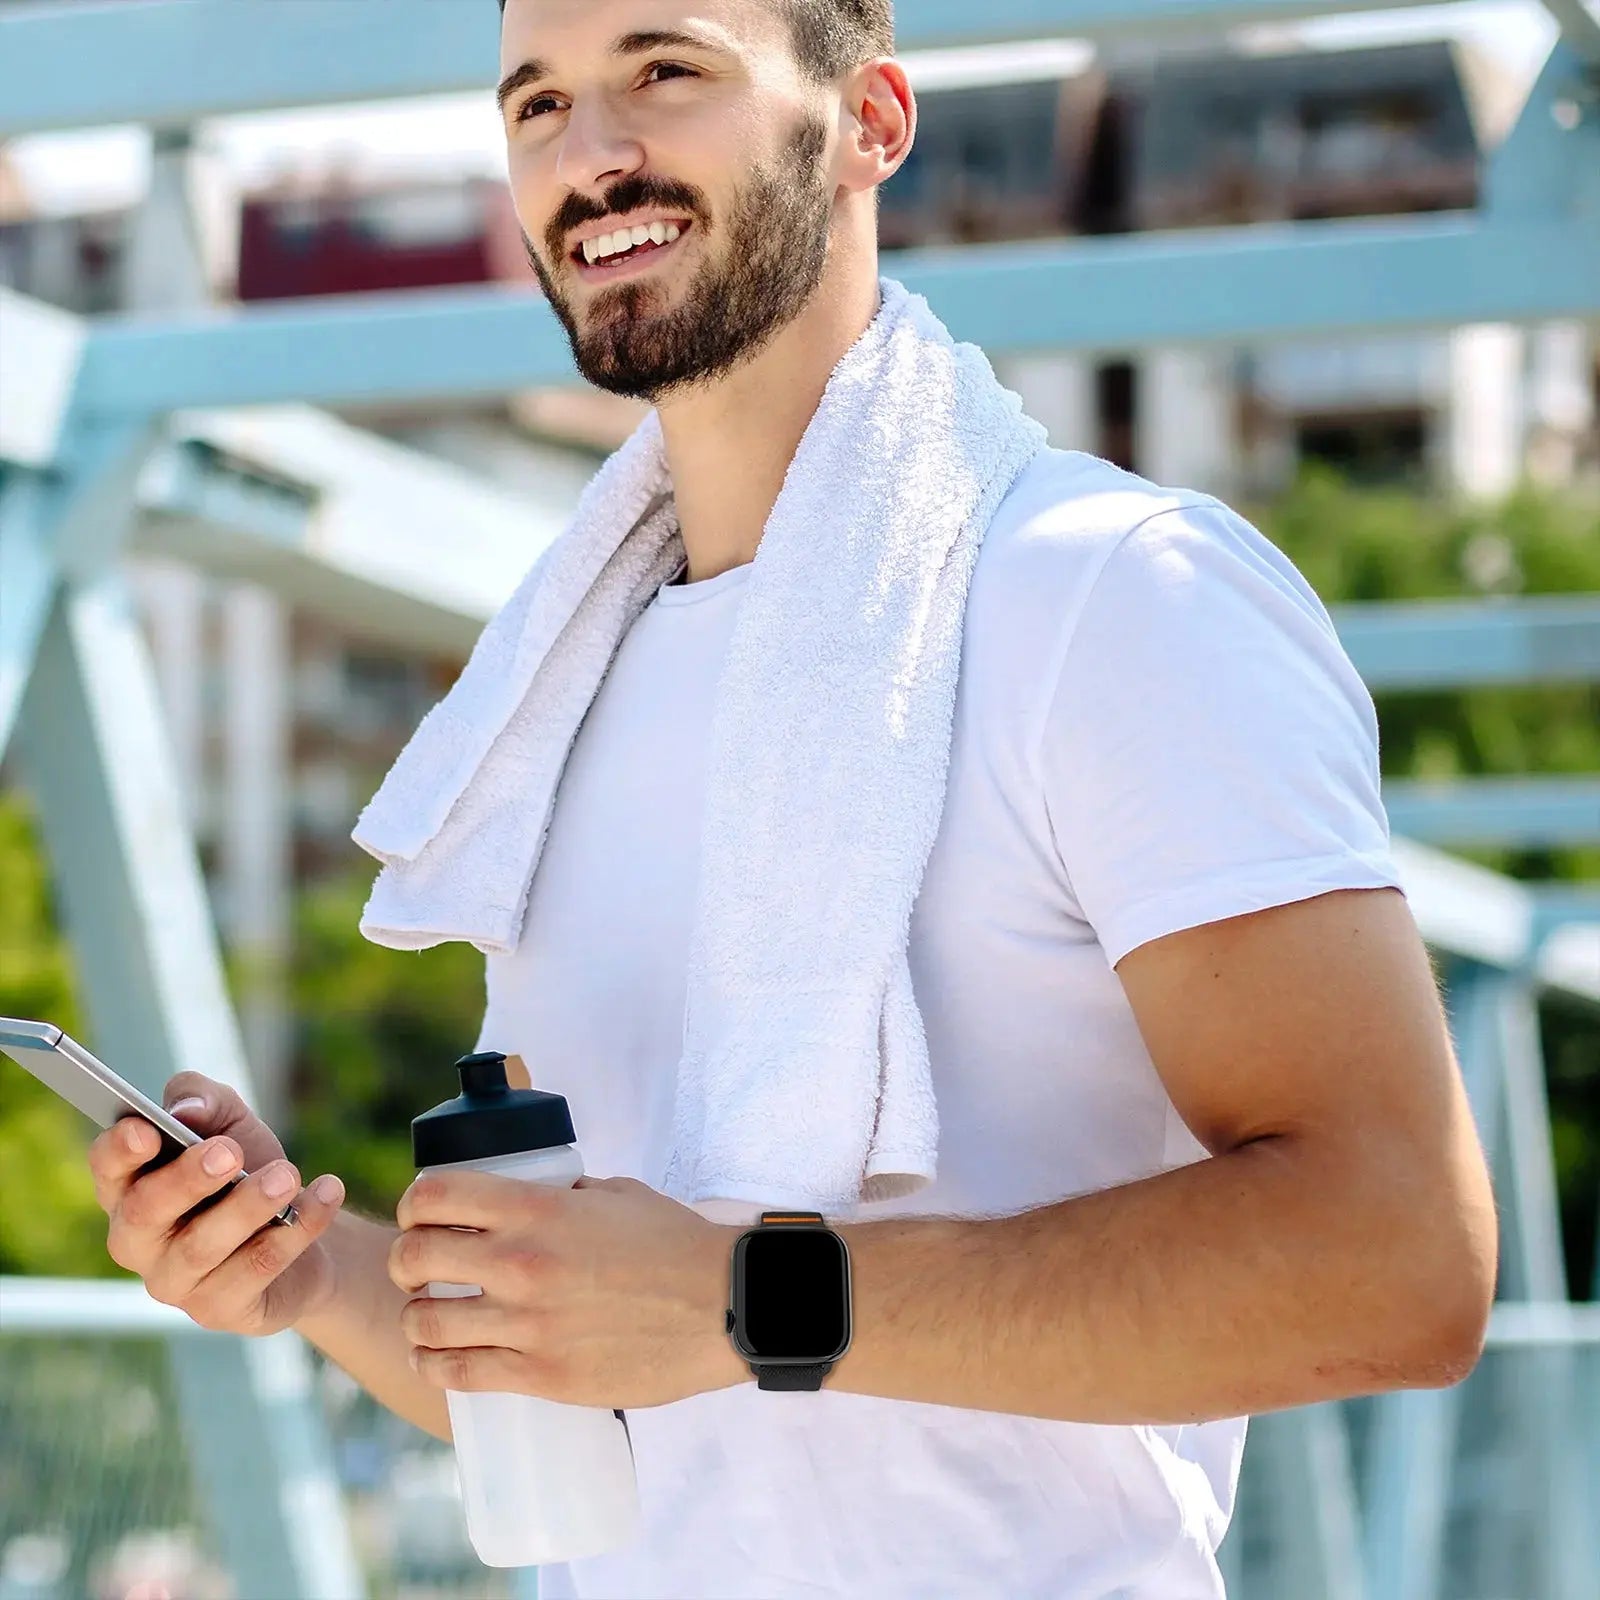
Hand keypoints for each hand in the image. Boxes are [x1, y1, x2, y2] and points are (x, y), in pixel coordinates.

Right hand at [86, 1072, 346, 1336]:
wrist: (303, 1226)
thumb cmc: (248, 1170)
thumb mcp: (231, 1122)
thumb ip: (203, 1101)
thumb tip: (184, 1109)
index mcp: (130, 1188)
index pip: (107, 1169)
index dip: (119, 1151)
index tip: (148, 1130)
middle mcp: (139, 1241)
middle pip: (147, 1212)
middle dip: (188, 1179)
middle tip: (231, 1152)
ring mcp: (174, 1281)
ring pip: (202, 1246)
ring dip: (249, 1206)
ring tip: (288, 1175)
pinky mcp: (219, 1309)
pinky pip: (255, 1270)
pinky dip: (296, 1228)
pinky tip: (326, 1194)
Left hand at [389, 1171, 746, 1408]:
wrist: (724, 1305)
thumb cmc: (675, 1244)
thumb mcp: (615, 1194)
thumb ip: (564, 1195)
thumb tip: (529, 1202)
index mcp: (538, 1209)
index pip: (435, 1196)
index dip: (416, 1203)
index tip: (422, 1214)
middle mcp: (521, 1263)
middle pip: (414, 1257)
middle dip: (407, 1260)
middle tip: (421, 1266)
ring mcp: (528, 1324)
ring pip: (424, 1321)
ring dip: (417, 1315)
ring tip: (429, 1313)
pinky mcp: (541, 1374)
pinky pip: (458, 1372)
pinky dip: (432, 1363)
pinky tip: (433, 1355)